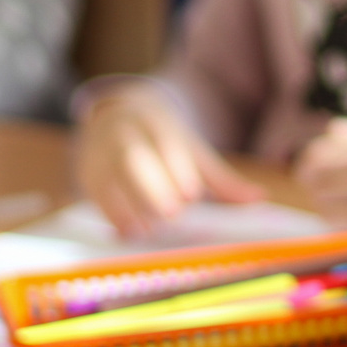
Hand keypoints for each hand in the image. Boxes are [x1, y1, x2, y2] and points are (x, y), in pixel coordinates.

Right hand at [79, 83, 261, 237]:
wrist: (118, 113)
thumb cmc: (164, 140)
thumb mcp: (192, 150)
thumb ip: (221, 179)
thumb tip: (258, 199)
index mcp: (156, 123)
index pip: (166, 143)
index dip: (176, 168)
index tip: (191, 195)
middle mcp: (125, 133)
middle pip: (133, 157)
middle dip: (150, 187)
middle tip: (170, 215)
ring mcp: (102, 151)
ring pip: (108, 176)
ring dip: (126, 206)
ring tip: (147, 231)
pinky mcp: (88, 173)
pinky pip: (95, 193)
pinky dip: (110, 214)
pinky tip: (127, 233)